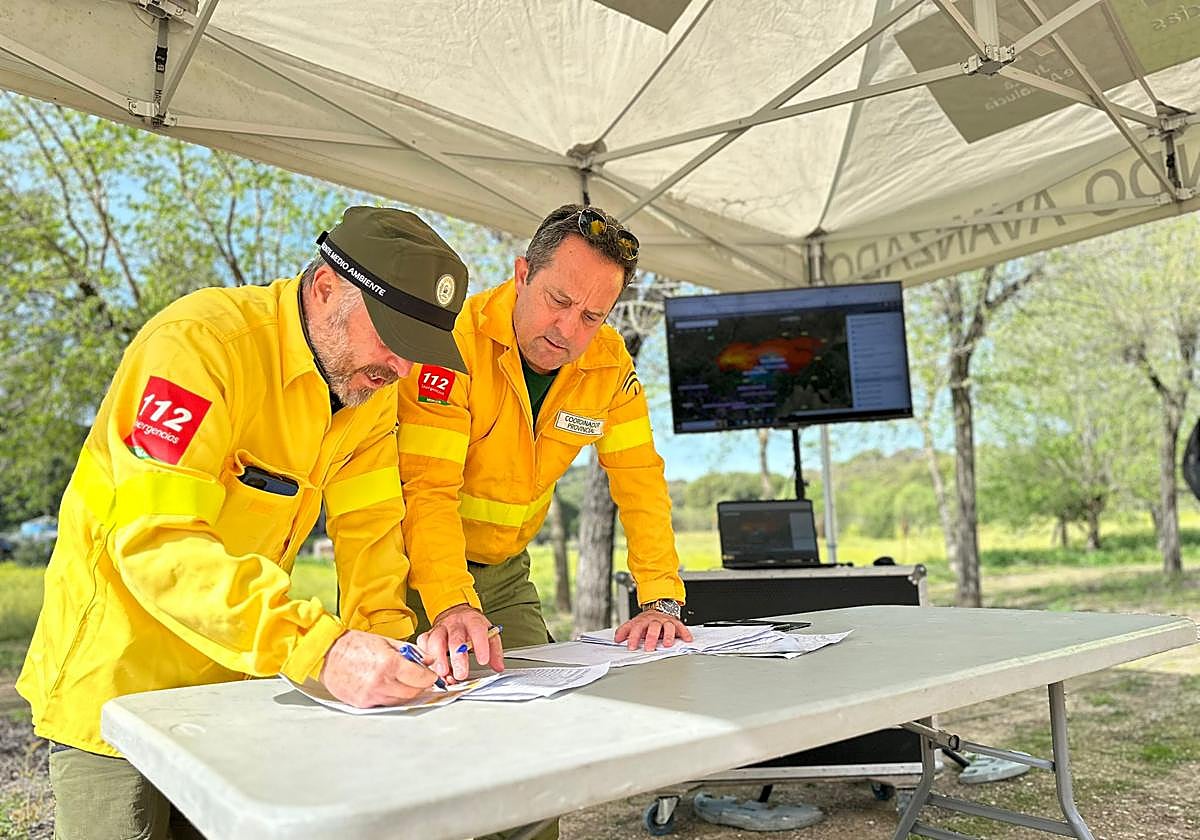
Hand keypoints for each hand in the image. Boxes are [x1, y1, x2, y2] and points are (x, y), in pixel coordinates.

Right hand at [319, 629, 439, 707]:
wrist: (327, 654)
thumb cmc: (353, 645)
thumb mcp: (386, 641)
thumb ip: (411, 652)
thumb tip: (429, 660)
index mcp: (389, 663)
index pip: (421, 678)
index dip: (429, 677)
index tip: (431, 675)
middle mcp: (381, 682)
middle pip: (413, 692)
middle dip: (419, 686)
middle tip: (418, 678)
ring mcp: (371, 695)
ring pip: (400, 700)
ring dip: (405, 692)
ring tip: (399, 679)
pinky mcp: (363, 704)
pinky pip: (385, 704)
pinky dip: (390, 697)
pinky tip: (386, 686)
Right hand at [419, 604, 504, 681]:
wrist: (455, 614)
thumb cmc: (472, 626)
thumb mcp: (488, 633)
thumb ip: (495, 650)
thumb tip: (498, 666)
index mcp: (472, 621)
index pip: (477, 630)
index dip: (480, 645)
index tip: (483, 660)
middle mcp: (455, 624)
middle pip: (455, 639)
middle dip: (458, 658)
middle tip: (461, 674)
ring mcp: (440, 628)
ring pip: (436, 641)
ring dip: (439, 659)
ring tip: (444, 673)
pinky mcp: (428, 635)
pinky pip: (423, 644)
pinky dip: (425, 657)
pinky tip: (430, 667)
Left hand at [615, 610, 693, 651]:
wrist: (659, 608)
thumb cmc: (647, 621)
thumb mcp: (634, 623)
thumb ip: (625, 631)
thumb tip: (616, 639)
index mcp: (643, 620)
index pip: (637, 628)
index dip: (633, 637)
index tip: (632, 647)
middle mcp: (655, 620)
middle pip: (653, 627)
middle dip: (651, 638)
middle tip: (649, 648)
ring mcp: (666, 621)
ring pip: (667, 626)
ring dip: (668, 635)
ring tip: (667, 644)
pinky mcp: (676, 623)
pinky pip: (681, 628)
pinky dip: (684, 633)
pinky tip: (687, 639)